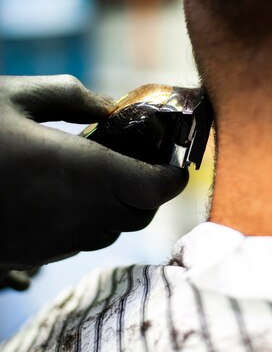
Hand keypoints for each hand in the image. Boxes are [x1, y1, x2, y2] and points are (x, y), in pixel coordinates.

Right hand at [0, 75, 187, 269]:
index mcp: (81, 171)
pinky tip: (67, 193)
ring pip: (113, 231)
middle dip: (147, 189)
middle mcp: (77, 214)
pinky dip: (91, 219)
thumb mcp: (15, 96)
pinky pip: (82, 240)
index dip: (172, 176)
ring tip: (102, 173)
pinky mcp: (35, 255)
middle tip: (137, 159)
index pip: (154, 188)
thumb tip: (109, 108)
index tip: (175, 161)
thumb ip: (73, 97)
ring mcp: (56, 241)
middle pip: (139, 214)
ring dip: (120, 205)